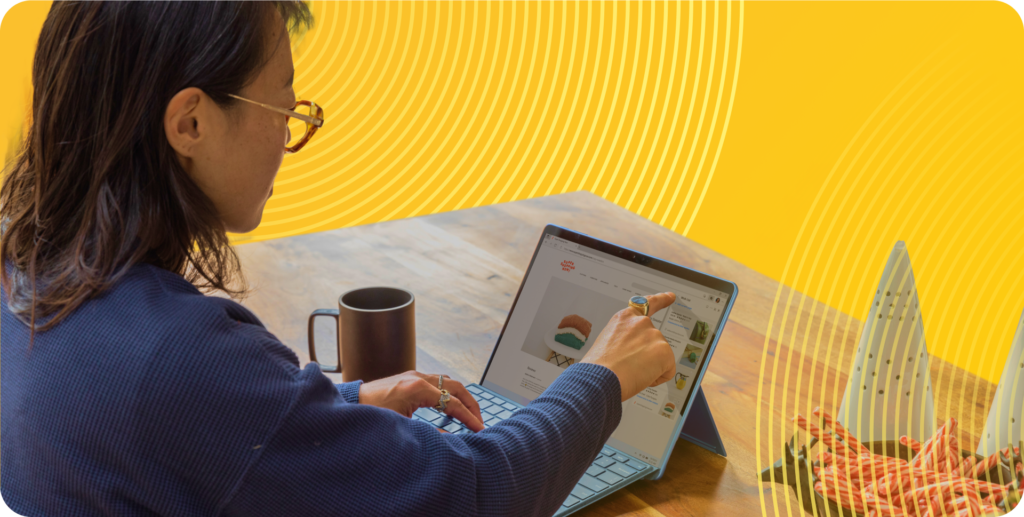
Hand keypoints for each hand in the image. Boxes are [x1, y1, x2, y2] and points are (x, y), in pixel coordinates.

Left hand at [358, 371, 485, 431]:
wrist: (351, 403)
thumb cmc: (370, 415)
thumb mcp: (402, 427)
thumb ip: (429, 432)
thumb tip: (449, 438)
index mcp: (418, 388)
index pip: (453, 403)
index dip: (469, 418)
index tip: (480, 429)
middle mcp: (419, 377)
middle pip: (457, 387)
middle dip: (471, 405)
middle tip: (480, 421)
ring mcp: (415, 375)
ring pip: (449, 382)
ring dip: (462, 397)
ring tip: (469, 414)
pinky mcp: (410, 377)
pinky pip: (438, 382)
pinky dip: (449, 393)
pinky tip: (450, 406)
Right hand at [580, 292, 677, 400]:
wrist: (599, 378)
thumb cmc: (598, 367)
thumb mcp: (607, 342)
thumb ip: (625, 339)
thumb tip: (635, 354)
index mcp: (624, 318)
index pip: (646, 304)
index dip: (661, 300)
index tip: (670, 296)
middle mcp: (641, 323)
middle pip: (655, 342)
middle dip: (648, 356)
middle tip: (629, 366)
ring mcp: (653, 335)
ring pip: (660, 358)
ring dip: (649, 368)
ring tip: (630, 371)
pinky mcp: (664, 351)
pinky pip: (667, 371)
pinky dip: (657, 379)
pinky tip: (641, 377)